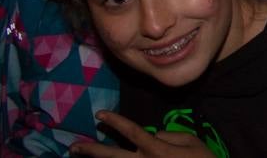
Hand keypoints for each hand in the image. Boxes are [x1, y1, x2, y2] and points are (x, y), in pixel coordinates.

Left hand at [69, 111, 216, 156]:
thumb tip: (154, 135)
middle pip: (112, 156)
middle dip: (92, 151)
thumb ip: (171, 135)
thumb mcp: (192, 142)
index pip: (132, 132)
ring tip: (80, 156)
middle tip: (74, 147)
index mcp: (156, 150)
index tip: (99, 114)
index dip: (115, 121)